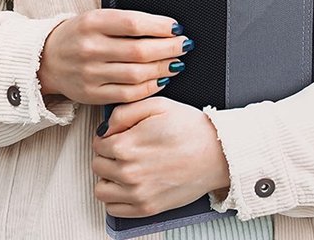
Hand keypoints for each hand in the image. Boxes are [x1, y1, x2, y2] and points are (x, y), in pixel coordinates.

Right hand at [37, 9, 190, 104]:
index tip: (177, 27)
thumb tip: (165, 27)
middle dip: (169, 48)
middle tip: (184, 45)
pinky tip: (161, 79)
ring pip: (137, 74)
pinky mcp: (92, 95)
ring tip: (177, 62)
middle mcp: (91, 48)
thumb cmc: (79, 35)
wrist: (46, 60)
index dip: (160, 26)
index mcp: (92, 23)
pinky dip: (149, 87)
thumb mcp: (96, 18)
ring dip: (163, 68)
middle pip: (140, 50)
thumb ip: (126, 22)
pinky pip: (128, 94)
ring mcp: (91, 74)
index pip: (134, 23)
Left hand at [92, 97, 229, 217]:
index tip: (120, 134)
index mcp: (126, 146)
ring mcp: (137, 193)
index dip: (108, 135)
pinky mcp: (147, 208)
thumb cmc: (189, 127)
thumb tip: (105, 127)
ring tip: (124, 166)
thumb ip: (124, 112)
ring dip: (108, 177)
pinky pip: (113, 209)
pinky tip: (129, 184)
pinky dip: (116, 197)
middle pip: (97, 164)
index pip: (98, 143)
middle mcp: (128, 173)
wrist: (216, 153)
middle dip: (107, 154)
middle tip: (124, 148)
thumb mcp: (157, 105)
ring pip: (101, 189)